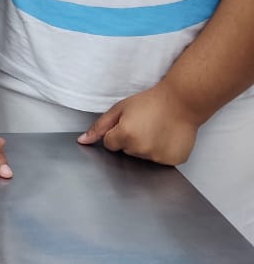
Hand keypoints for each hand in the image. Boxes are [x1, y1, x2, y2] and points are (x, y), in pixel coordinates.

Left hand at [78, 81, 200, 164]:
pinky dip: (161, 151)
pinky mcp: (173, 161)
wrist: (181, 102)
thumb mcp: (120, 108)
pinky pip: (160, 161)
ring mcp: (158, 158)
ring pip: (142, 157)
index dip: (116, 133)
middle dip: (130, 140)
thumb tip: (82, 141)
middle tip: (143, 125)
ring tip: (155, 130)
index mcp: (126, 135)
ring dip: (145, 147)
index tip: (127, 123)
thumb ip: (99, 127)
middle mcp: (141, 149)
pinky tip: (166, 137)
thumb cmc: (150, 102)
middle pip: (126, 151)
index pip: (109, 144)